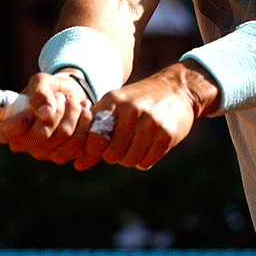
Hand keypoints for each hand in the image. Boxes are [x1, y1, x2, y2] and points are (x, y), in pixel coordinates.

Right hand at [0, 72, 96, 164]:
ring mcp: (43, 154)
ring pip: (64, 136)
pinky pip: (78, 143)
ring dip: (74, 113)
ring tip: (74, 100)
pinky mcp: (64, 156)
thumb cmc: (49, 89)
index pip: (5, 133)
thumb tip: (45, 114)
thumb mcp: (41, 82)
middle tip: (63, 96)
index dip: (22, 119)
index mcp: (7, 128)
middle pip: (42, 134)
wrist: (70, 96)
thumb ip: (39, 93)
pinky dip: (85, 122)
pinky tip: (85, 110)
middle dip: (58, 109)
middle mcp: (23, 145)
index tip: (37, 103)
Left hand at [75, 59, 218, 170]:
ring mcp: (151, 122)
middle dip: (113, 155)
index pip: (94, 137)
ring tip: (134, 145)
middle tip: (120, 146)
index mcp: (114, 101)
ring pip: (129, 160)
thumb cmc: (138, 102)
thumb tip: (78, 165)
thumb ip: (95, 133)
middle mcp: (132, 110)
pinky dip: (144, 159)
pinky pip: (146, 161)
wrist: (177, 89)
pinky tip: (147, 146)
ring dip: (129, 158)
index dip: (95, 148)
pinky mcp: (166, 134)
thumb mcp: (115, 107)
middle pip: (111, 154)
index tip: (101, 146)